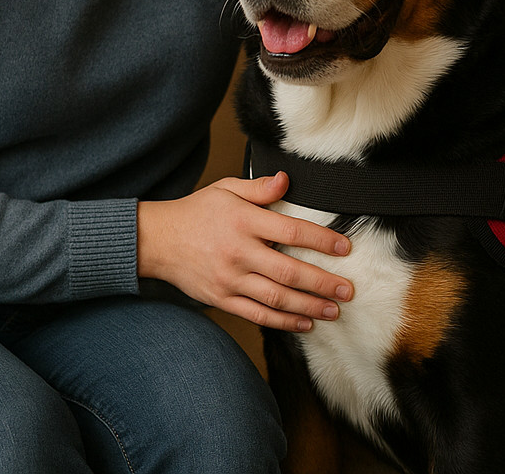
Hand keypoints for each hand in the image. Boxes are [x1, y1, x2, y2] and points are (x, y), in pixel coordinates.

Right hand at [137, 172, 353, 331]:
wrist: (156, 240)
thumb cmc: (196, 212)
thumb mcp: (225, 189)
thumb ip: (258, 188)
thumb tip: (286, 180)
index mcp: (244, 221)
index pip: (292, 231)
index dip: (322, 241)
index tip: (344, 248)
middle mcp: (239, 252)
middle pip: (289, 272)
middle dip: (323, 283)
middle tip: (348, 290)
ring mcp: (230, 279)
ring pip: (277, 298)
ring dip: (309, 306)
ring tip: (333, 310)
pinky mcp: (222, 298)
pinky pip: (257, 314)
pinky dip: (283, 321)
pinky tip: (304, 323)